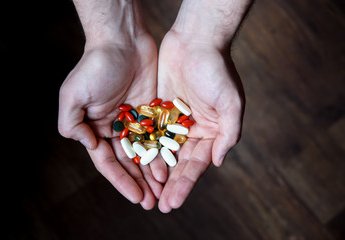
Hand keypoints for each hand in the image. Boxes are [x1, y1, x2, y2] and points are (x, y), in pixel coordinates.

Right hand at [58, 33, 163, 209]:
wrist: (123, 42)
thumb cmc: (95, 66)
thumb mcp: (73, 95)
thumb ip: (72, 124)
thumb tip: (89, 147)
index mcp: (96, 128)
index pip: (108, 162)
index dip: (121, 181)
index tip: (135, 197)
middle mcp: (115, 129)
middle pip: (128, 163)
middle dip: (139, 183)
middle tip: (152, 203)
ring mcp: (135, 122)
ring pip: (145, 153)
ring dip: (153, 174)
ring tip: (163, 192)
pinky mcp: (152, 112)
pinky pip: (159, 137)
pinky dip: (163, 153)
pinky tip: (171, 168)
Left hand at [157, 30, 244, 212]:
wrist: (196, 40)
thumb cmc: (217, 70)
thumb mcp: (231, 103)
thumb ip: (228, 134)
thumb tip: (218, 163)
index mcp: (211, 132)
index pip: (197, 164)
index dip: (186, 184)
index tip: (175, 202)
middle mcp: (193, 129)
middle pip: (179, 163)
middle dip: (170, 185)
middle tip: (160, 207)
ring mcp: (175, 120)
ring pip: (163, 151)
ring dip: (155, 172)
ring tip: (146, 193)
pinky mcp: (159, 108)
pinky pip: (151, 132)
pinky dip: (145, 148)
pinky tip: (135, 165)